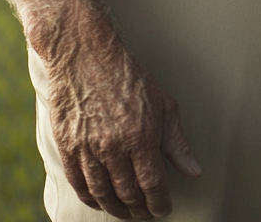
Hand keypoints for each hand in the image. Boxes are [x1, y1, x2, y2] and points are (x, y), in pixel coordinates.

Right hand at [46, 37, 201, 218]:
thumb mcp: (163, 102)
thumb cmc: (128, 76)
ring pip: (103, 194)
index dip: (159, 203)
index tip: (163, 209)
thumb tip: (193, 171)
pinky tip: (101, 201)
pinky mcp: (67, 146)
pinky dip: (91, 198)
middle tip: (146, 213)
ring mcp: (87, 148)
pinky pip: (79, 184)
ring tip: (126, 211)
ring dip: (116, 208)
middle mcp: (113, 146)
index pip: (152, 185)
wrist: (85, 55)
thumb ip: (177, 141)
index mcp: (140, 135)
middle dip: (139, 209)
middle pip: (128, 194)